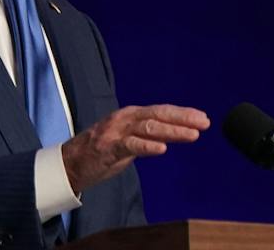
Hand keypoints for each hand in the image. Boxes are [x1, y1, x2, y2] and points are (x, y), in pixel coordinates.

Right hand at [60, 103, 209, 192]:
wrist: (69, 163)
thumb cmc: (102, 151)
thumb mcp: (129, 140)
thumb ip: (148, 135)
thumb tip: (174, 135)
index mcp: (131, 115)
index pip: (161, 111)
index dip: (183, 113)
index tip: (203, 117)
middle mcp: (125, 118)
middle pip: (158, 114)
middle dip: (183, 118)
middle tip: (204, 123)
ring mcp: (116, 132)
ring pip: (148, 127)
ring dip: (172, 131)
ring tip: (192, 135)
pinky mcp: (108, 148)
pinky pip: (131, 146)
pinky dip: (147, 146)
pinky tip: (162, 149)